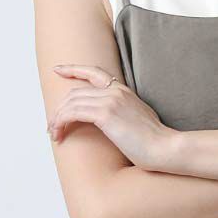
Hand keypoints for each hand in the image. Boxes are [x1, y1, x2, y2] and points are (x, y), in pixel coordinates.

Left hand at [46, 64, 177, 170]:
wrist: (165, 148)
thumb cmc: (155, 143)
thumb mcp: (139, 122)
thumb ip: (125, 115)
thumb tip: (114, 125)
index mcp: (124, 91)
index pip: (94, 72)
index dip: (74, 69)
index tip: (58, 70)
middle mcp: (115, 91)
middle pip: (76, 92)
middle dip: (60, 109)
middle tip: (52, 126)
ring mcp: (110, 100)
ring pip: (71, 102)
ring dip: (57, 118)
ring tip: (54, 134)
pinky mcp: (105, 114)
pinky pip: (73, 113)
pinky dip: (61, 122)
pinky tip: (59, 133)